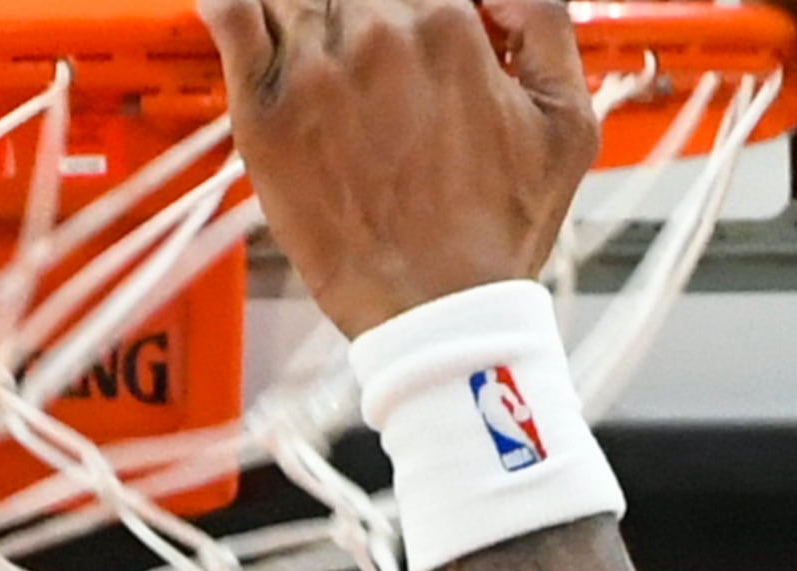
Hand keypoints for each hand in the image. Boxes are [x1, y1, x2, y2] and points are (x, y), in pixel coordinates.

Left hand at [204, 0, 599, 338]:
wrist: (437, 314)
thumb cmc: (500, 230)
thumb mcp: (567, 122)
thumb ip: (544, 20)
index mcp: (448, 25)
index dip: (418, 3)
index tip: (416, 24)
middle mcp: (377, 34)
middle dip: (365, 9)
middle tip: (375, 58)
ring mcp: (312, 69)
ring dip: (311, 9)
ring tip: (329, 50)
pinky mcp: (264, 110)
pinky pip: (229, 13)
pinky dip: (234, 6)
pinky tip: (249, 16)